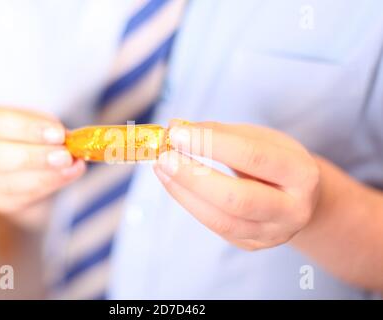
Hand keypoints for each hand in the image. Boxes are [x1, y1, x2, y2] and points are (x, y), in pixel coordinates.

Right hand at [0, 104, 84, 214]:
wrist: (17, 157)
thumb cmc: (25, 132)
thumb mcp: (34, 120)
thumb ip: (48, 128)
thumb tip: (71, 141)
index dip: (27, 129)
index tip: (58, 133)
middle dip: (35, 157)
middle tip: (65, 156)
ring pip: (9, 183)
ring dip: (46, 176)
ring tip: (73, 167)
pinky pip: (21, 198)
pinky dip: (48, 187)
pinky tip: (67, 176)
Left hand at [154, 120, 319, 250]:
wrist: (300, 198)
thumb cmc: (276, 161)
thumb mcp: (260, 139)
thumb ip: (220, 132)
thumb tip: (175, 128)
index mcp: (302, 174)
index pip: (253, 157)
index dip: (212, 144)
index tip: (177, 133)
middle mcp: (292, 210)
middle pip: (237, 198)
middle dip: (194, 177)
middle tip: (164, 156)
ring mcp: (272, 234)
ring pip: (221, 220)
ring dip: (184, 193)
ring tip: (161, 168)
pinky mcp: (251, 244)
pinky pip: (214, 226)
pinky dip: (188, 202)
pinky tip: (172, 183)